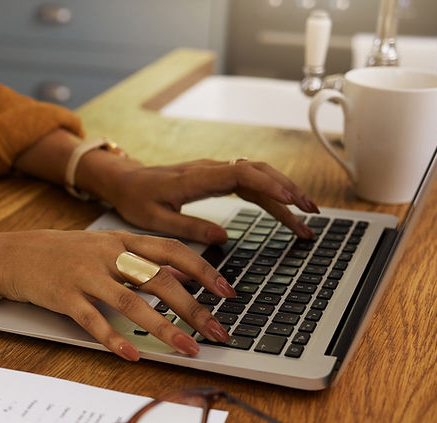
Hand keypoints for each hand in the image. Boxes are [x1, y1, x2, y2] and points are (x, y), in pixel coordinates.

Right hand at [0, 229, 234, 360]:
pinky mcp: (64, 297)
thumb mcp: (104, 246)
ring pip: (132, 303)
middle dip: (194, 309)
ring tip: (187, 349)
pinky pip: (94, 321)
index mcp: (122, 240)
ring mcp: (85, 276)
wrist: (11, 253)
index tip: (228, 292)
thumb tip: (181, 271)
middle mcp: (107, 256)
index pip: (172, 251)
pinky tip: (133, 355)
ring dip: (164, 328)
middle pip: (160, 281)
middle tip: (218, 332)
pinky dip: (114, 339)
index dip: (204, 270)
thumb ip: (141, 257)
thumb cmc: (60, 252)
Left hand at [94, 158, 318, 242]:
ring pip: (259, 176)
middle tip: (311, 214)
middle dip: (288, 191)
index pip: (241, 174)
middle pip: (259, 172)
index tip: (290, 200)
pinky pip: (250, 182)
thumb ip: (188, 227)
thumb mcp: (155, 220)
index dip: (268, 184)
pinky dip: (270, 194)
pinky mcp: (217, 178)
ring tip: (308, 216)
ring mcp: (215, 172)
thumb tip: (223, 238)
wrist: (125, 181)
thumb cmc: (136, 200)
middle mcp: (210, 170)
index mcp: (195, 178)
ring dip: (285, 193)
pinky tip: (286, 210)